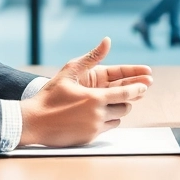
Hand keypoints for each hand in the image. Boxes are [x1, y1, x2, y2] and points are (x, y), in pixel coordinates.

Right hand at [18, 38, 149, 146]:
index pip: (126, 93)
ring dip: (116, 110)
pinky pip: (107, 128)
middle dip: (126, 99)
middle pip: (125, 107)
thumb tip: (107, 41)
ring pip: (118, 119)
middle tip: (124, 93)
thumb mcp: (69, 71)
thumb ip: (91, 57)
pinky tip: (95, 114)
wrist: (33, 122)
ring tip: (106, 103)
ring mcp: (94, 128)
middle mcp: (98, 115)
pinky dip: (106, 121)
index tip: (146, 84)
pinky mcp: (89, 138)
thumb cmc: (50, 95)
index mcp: (95, 98)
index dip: (138, 88)